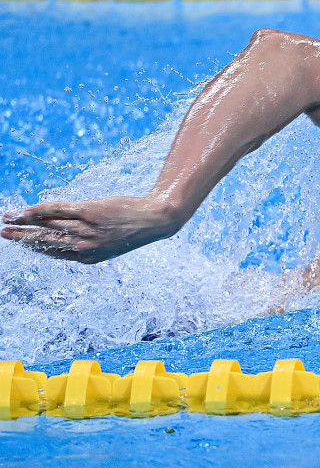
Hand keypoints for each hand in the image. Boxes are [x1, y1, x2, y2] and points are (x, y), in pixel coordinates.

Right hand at [1, 196, 180, 263]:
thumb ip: (89, 240)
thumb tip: (68, 235)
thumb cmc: (133, 228)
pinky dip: (40, 210)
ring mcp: (85, 229)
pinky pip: (58, 211)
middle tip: (3, 234)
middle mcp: (84, 246)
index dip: (34, 248)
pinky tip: (27, 210)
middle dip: (22, 238)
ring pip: (48, 226)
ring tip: (8, 219)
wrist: (156, 219)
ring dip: (25, 222)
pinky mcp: (89, 212)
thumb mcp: (110, 241)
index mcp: (88, 257)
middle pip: (45, 241)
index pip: (53, 253)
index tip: (20, 243)